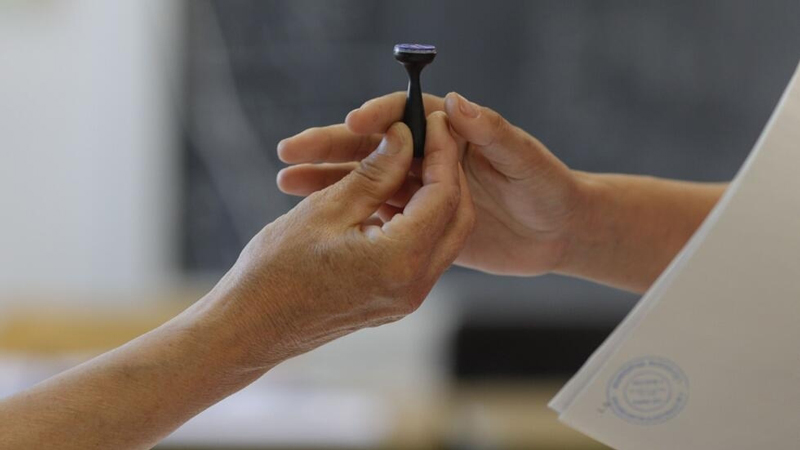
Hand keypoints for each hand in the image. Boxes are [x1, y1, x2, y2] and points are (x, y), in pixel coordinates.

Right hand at [210, 114, 473, 367]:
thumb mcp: (327, 209)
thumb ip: (375, 172)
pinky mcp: (395, 299)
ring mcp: (407, 297)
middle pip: (456, 216)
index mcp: (400, 261)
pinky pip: (420, 251)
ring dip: (429, 193)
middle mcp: (414, 285)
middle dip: (446, 172)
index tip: (433, 120)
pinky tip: (388, 192)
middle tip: (426, 137)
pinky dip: (412, 218)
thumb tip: (404, 137)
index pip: (445, 195)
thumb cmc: (276, 271)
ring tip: (403, 158)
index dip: (442, 152)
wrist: (251, 328)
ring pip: (441, 234)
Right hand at [277, 92, 582, 275]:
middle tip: (293, 149)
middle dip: (334, 148)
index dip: (381, 118)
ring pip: (369, 185)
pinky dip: (348, 211)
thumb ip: (491, 133)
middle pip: (377, 153)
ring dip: (330, 181)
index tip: (353, 122)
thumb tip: (457, 102)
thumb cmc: (549, 191)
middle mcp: (434, 162)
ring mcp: (423, 195)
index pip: (410, 121)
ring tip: (286, 178)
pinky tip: (312, 207)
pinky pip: (377, 216)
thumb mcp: (525, 160)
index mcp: (456, 136)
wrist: (557, 237)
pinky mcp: (419, 227)